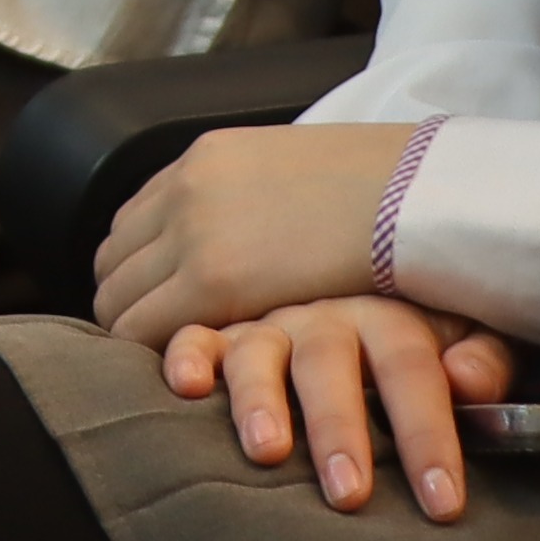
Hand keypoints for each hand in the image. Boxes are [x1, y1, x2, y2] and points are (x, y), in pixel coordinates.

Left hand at [92, 121, 442, 353]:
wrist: (425, 195)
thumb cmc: (388, 200)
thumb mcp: (304, 185)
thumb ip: (257, 209)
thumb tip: (245, 244)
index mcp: (208, 159)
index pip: (134, 225)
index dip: (143, 275)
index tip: (160, 306)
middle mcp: (186, 188)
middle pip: (114, 262)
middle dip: (132, 305)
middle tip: (163, 348)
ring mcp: (193, 230)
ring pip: (118, 299)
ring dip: (139, 334)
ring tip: (177, 371)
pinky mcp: (212, 278)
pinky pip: (141, 330)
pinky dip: (153, 356)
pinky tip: (186, 380)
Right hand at [162, 297, 516, 520]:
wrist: (359, 264)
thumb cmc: (416, 330)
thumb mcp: (466, 329)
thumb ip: (483, 358)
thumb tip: (472, 382)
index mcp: (389, 315)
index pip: (412, 370)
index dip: (428, 434)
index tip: (442, 503)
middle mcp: (325, 316)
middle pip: (329, 365)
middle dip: (338, 430)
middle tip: (349, 493)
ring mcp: (269, 324)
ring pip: (257, 355)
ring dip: (260, 402)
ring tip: (268, 452)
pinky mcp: (220, 332)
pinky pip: (193, 336)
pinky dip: (186, 358)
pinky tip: (184, 387)